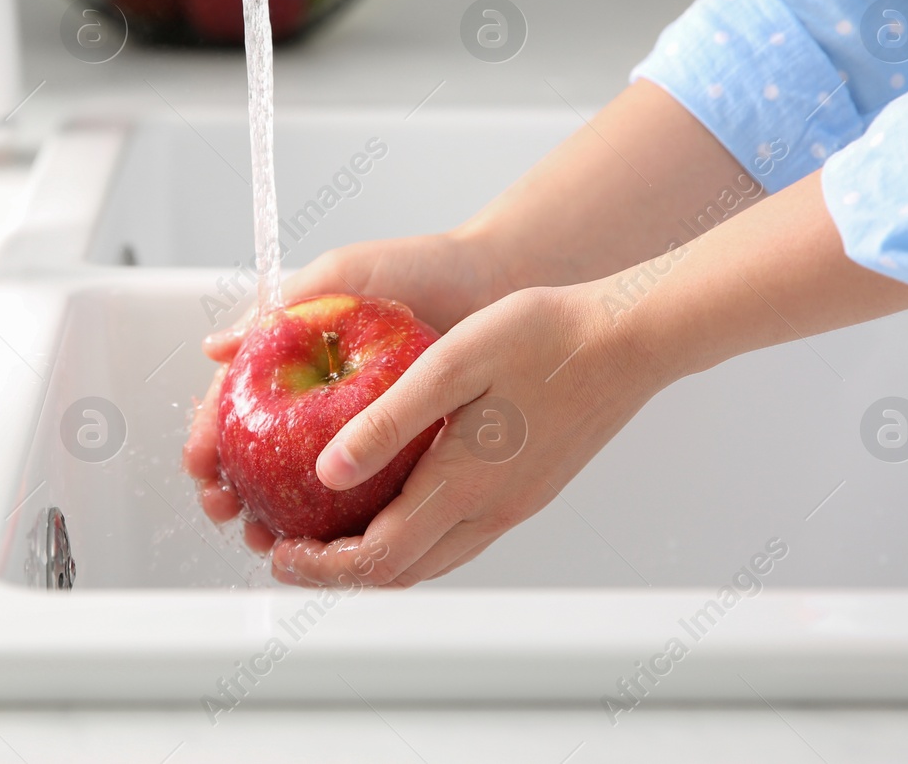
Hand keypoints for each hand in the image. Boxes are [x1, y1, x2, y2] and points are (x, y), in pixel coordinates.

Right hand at [182, 231, 501, 551]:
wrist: (497, 280)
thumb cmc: (420, 267)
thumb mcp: (339, 277)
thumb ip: (279, 309)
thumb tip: (215, 349)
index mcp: (296, 357)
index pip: (237, 405)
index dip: (210, 437)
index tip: (201, 465)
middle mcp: (322, 400)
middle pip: (260, 456)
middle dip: (234, 489)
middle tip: (226, 508)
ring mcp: (361, 429)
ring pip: (306, 487)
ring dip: (275, 515)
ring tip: (263, 535)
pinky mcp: (402, 450)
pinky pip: (366, 492)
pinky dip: (340, 521)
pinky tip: (327, 540)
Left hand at [268, 284, 670, 586]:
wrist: (629, 337)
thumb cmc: (544, 335)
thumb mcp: (450, 364)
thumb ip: (386, 422)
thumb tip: (325, 470)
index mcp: (464, 483)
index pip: (377, 558)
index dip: (320, 566)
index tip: (279, 551)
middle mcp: (492, 509)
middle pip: (401, 573)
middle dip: (338, 571)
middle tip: (290, 548)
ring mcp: (515, 504)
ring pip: (432, 560)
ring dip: (375, 558)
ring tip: (330, 531)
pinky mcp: (529, 490)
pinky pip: (459, 535)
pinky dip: (413, 537)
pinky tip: (395, 502)